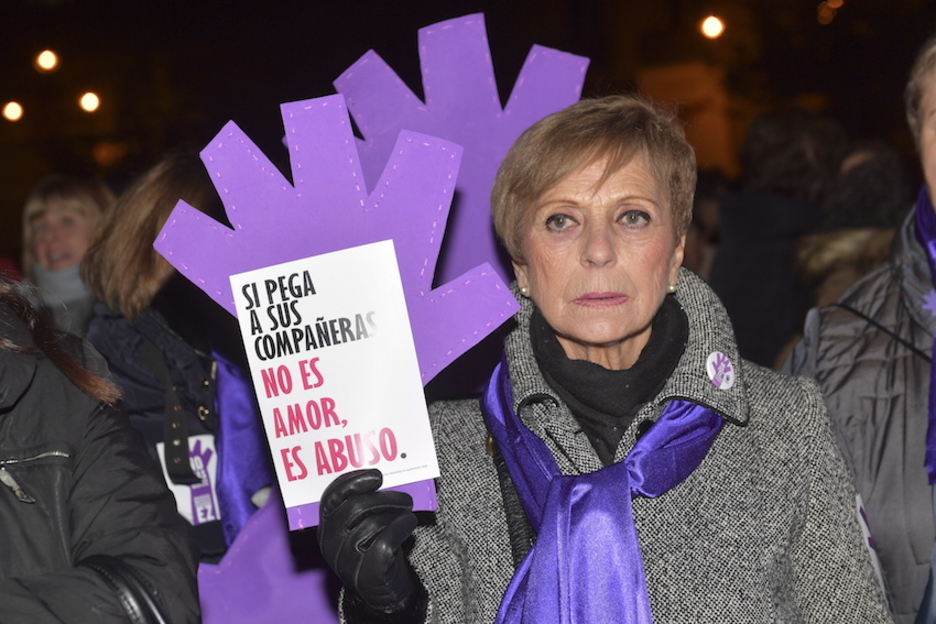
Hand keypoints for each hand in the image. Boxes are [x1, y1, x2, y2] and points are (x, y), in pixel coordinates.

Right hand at [318, 469, 417, 612]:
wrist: (385, 592)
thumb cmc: (376, 549)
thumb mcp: (362, 526)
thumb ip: (362, 504)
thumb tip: (379, 477)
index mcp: (325, 529)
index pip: (331, 498)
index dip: (353, 482)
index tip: (377, 476)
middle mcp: (330, 545)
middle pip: (355, 507)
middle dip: (384, 498)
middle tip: (404, 498)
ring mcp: (346, 562)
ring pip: (373, 523)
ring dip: (396, 514)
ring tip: (407, 514)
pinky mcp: (366, 575)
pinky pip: (385, 542)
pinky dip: (401, 527)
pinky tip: (410, 524)